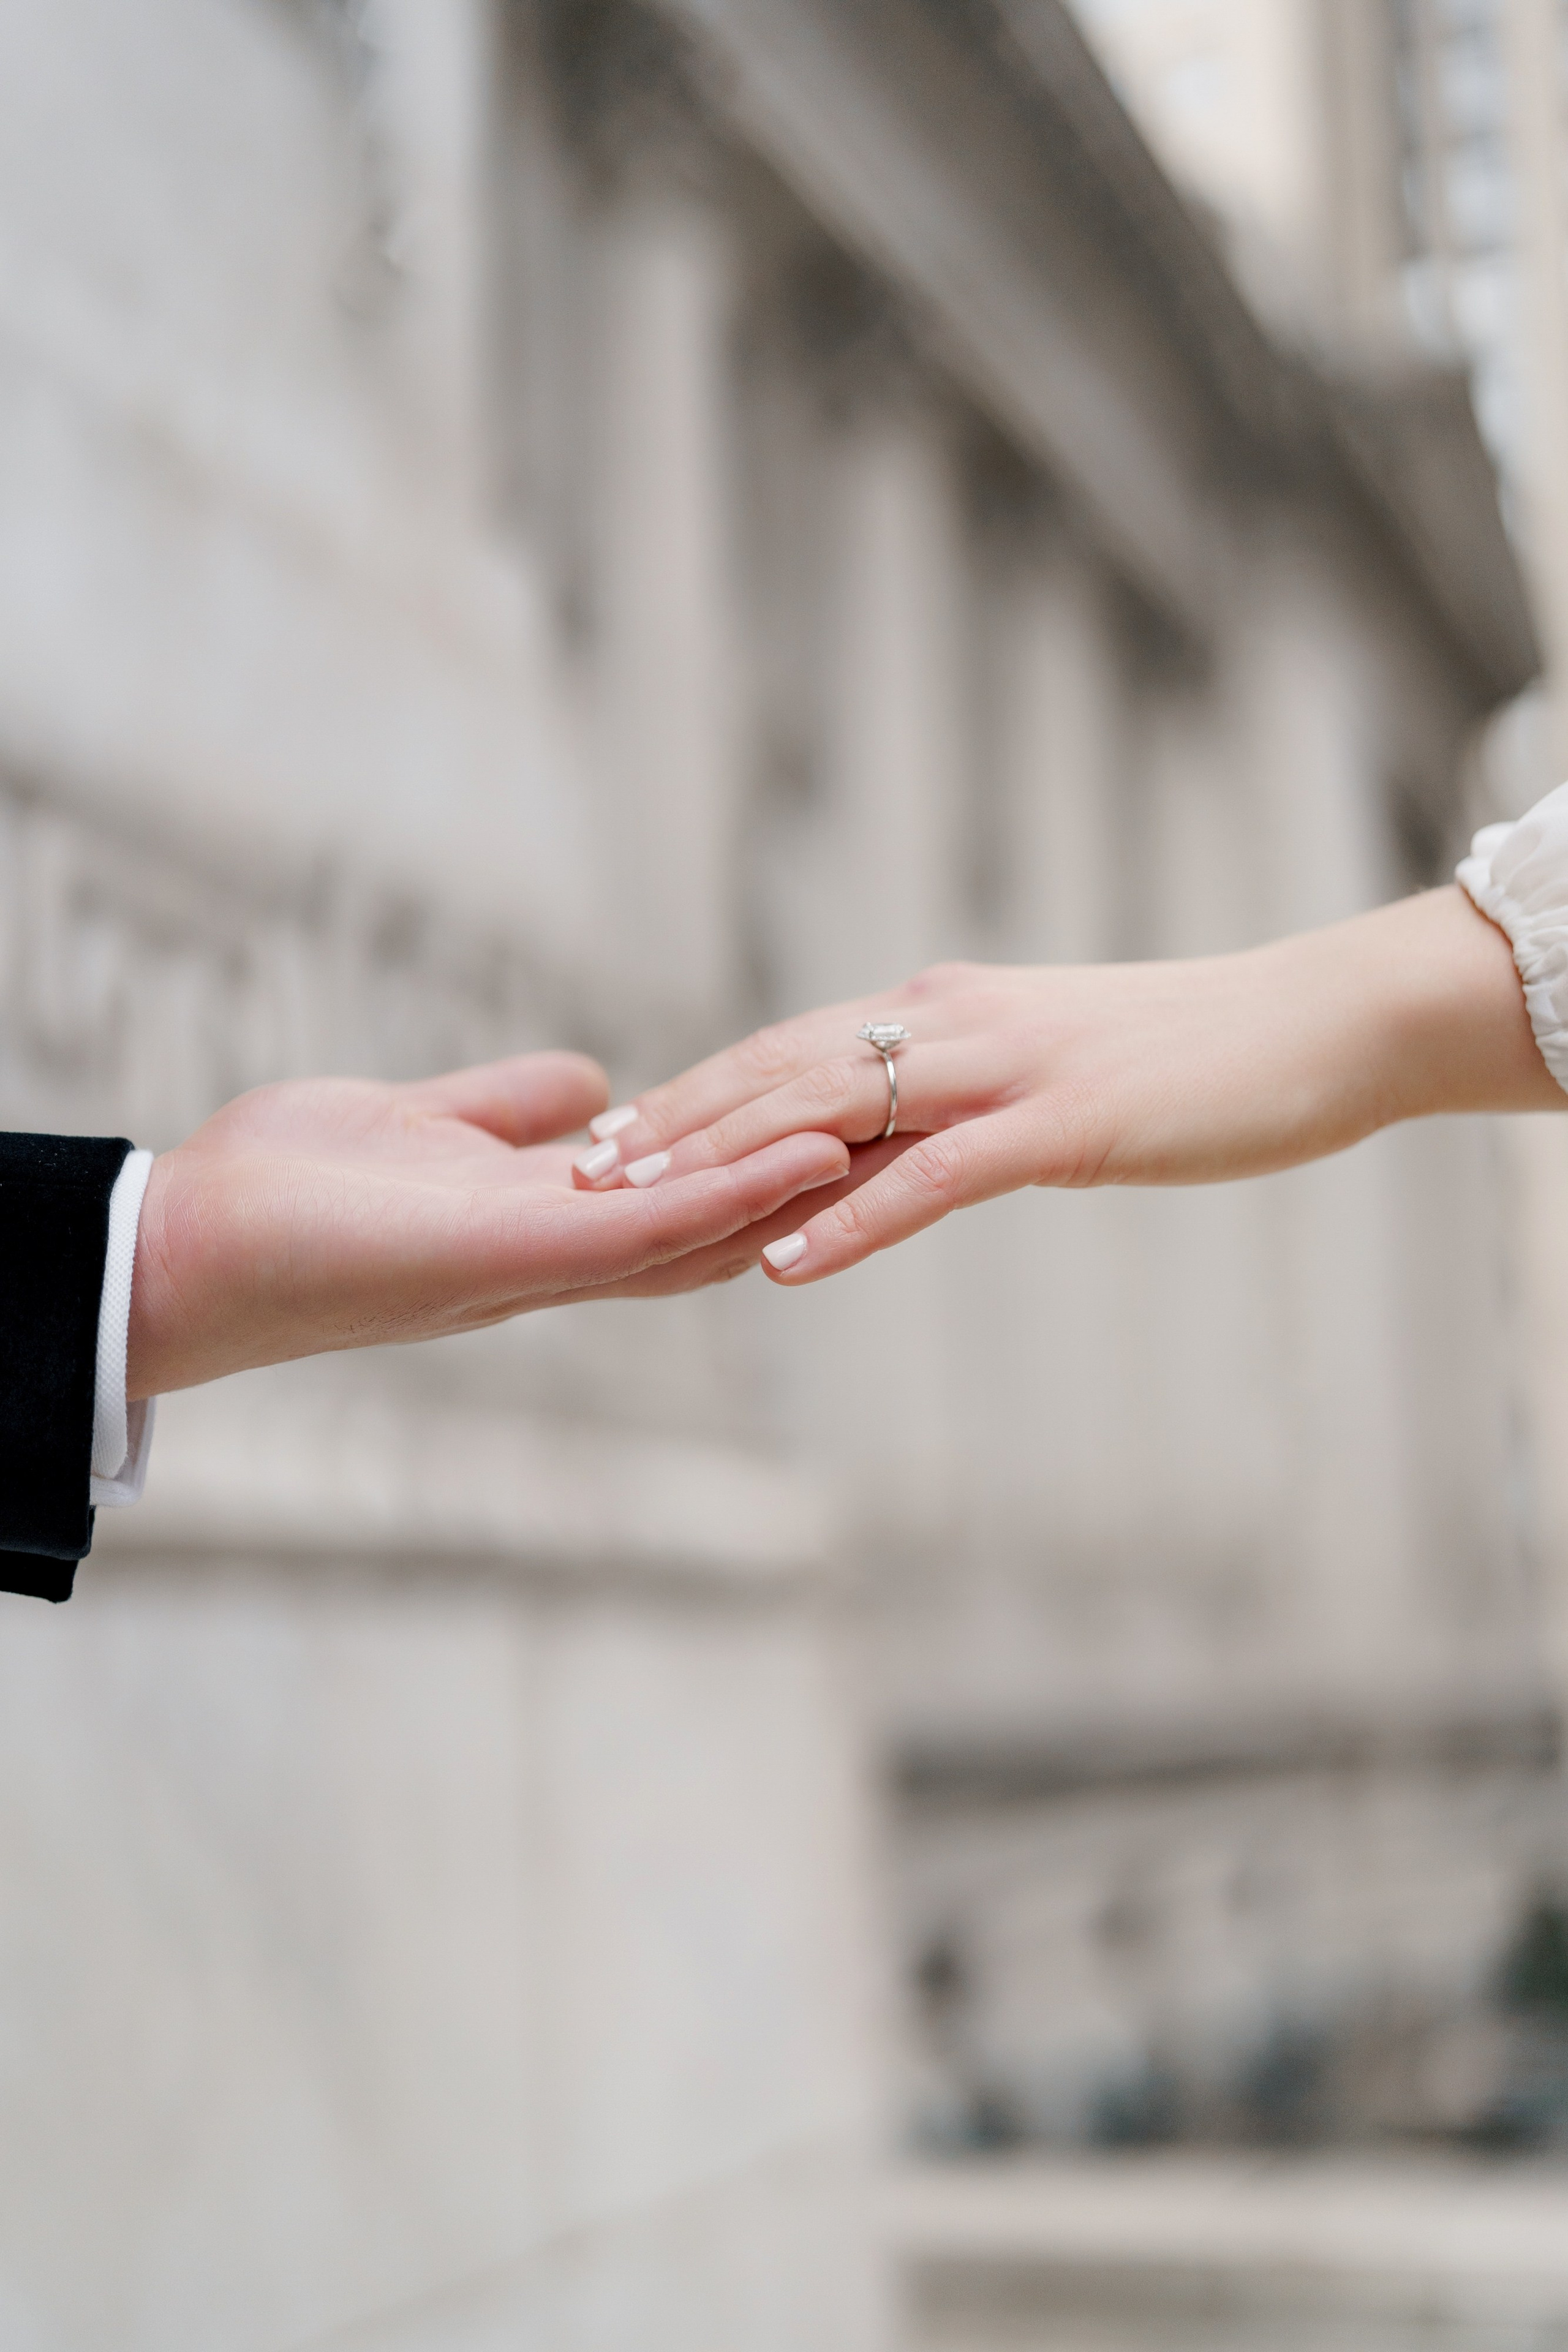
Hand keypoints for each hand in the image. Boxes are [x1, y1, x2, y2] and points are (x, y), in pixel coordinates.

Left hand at [128, 1052, 849, 1394]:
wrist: (190, 1244)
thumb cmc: (288, 1192)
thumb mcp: (421, 1127)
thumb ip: (504, 1110)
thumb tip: (588, 1087)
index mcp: (542, 1223)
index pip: (678, 1193)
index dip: (763, 1158)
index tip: (844, 1113)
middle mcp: (560, 1255)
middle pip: (716, 1219)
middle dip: (810, 1181)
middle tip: (911, 1132)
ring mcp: (547, 1261)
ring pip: (706, 1227)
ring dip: (800, 1188)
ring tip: (897, 1135)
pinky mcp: (520, 1254)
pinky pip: (648, 1229)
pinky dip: (731, 1192)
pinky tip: (809, 1153)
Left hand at [572, 886, 1558, 1284]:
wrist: (1312, 1026)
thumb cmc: (1189, 1055)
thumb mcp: (1048, 1067)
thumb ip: (962, 1091)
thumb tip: (892, 1131)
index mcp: (946, 1010)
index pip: (793, 1046)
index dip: (698, 1088)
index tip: (617, 1129)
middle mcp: (954, 1024)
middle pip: (783, 1068)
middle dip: (677, 1119)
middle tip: (581, 1169)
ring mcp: (1005, 1071)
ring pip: (835, 1109)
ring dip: (728, 1159)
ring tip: (636, 1205)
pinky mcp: (1061, 1125)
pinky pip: (932, 1177)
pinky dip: (850, 1219)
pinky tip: (783, 1262)